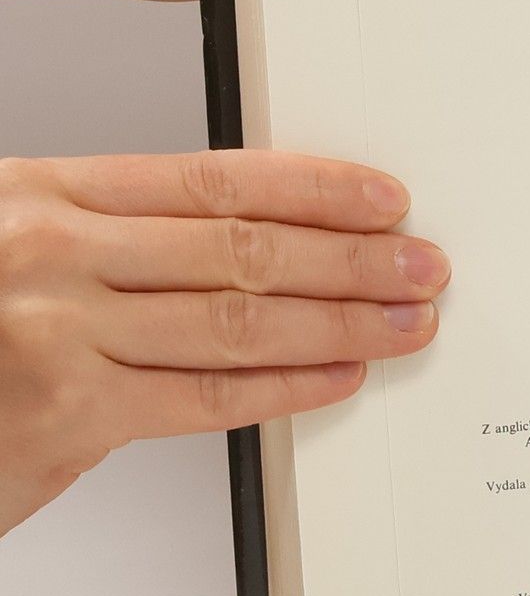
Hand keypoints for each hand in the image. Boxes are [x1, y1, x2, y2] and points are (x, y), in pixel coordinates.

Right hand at [0, 149, 448, 534]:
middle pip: (241, 246)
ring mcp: (56, 333)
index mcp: (46, 191)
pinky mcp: (64, 416)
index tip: (384, 197)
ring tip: (404, 321)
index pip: (212, 179)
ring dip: (339, 323)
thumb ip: (120, 246)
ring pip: (236, 319)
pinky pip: (204, 397)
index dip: (312, 187)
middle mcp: (52, 252)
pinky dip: (284, 387)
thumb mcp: (19, 248)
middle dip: (351, 258)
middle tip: (423, 265)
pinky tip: (337, 378)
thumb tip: (252, 250)